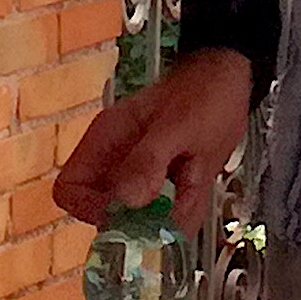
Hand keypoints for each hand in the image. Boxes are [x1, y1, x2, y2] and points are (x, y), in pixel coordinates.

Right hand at [52, 52, 257, 232]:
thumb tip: (123, 201)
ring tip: (192, 186)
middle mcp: (116, 161)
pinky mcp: (163, 184)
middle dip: (141, 220)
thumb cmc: (203, 93)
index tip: (127, 213)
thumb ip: (148, 161)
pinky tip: (198, 185)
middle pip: (105, 213)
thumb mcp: (178, 125)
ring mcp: (139, 174)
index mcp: (107, 140)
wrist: (230, 79)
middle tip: (172, 202)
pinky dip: (183, 211)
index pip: (69, 189)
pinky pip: (165, 215)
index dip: (90, 209)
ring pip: (140, 220)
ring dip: (168, 218)